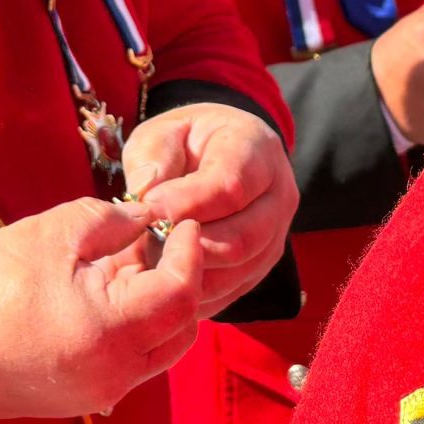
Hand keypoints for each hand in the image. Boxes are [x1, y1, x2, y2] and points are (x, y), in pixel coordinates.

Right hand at [0, 199, 203, 419]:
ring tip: (131, 262)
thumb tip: (147, 219)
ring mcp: (100, 391)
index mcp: (112, 333)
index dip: (189, 252)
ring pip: (160, 349)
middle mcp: (115, 374)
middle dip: (182, 281)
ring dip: (160, 307)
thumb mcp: (51, 235)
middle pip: (181, 328)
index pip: (181, 293)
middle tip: (163, 241)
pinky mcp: (81, 397)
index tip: (182, 222)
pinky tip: (108, 292)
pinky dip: (136, 329)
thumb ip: (111, 221)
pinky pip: (132, 363)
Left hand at [122, 105, 296, 316]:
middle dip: (188, 245)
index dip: (187, 202)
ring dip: (189, 270)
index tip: (149, 207)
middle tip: (147, 238)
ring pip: (236, 271)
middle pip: (240, 239)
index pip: (231, 186)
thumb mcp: (164, 132)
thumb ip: (154, 155)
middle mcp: (278, 195)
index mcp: (257, 149)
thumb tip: (145, 191)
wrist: (213, 156)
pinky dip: (195, 290)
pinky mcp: (261, 266)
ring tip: (152, 254)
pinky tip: (165, 275)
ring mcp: (275, 236)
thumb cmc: (185, 142)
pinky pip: (231, 291)